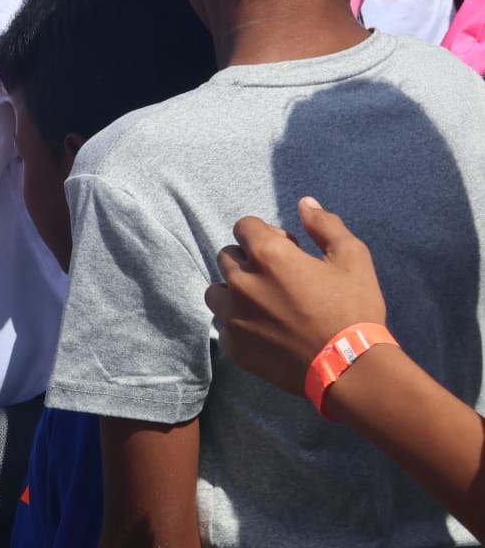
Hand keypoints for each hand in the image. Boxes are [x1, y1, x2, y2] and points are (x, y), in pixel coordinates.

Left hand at [206, 197, 386, 396]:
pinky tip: (265, 330)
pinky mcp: (234, 345)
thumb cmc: (353, 309)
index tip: (286, 249)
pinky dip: (239, 323)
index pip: (244, 226)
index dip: (265, 234)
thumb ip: (325, 225)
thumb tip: (304, 203)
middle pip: (227, 256)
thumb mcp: (352, 258)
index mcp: (267, 254)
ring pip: (217, 291)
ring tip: (265, 304)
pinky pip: (224, 324)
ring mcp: (233, 315)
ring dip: (235, 291)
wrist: (351, 368)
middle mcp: (242, 281)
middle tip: (279, 278)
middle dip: (249, 260)